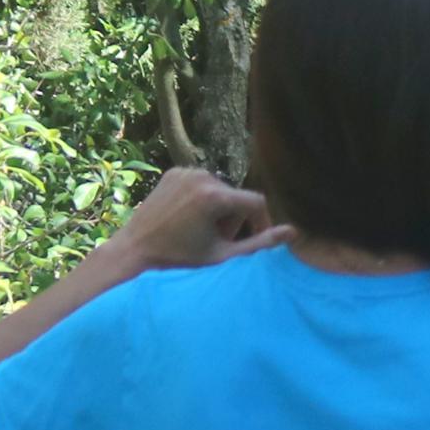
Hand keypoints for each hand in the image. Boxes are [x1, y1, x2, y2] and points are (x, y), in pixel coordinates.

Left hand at [111, 166, 279, 272]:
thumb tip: (293, 232)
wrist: (135, 248)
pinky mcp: (174, 171)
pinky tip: (188, 217)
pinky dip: (202, 198)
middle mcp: (201, 177)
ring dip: (220, 208)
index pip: (256, 203)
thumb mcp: (224, 255)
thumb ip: (260, 244)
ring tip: (203, 229)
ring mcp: (186, 171)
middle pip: (237, 196)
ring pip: (221, 189)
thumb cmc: (180, 258)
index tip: (253, 239)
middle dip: (235, 218)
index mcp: (214, 196)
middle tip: (218, 240)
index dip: (261, 222)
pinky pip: (201, 183)